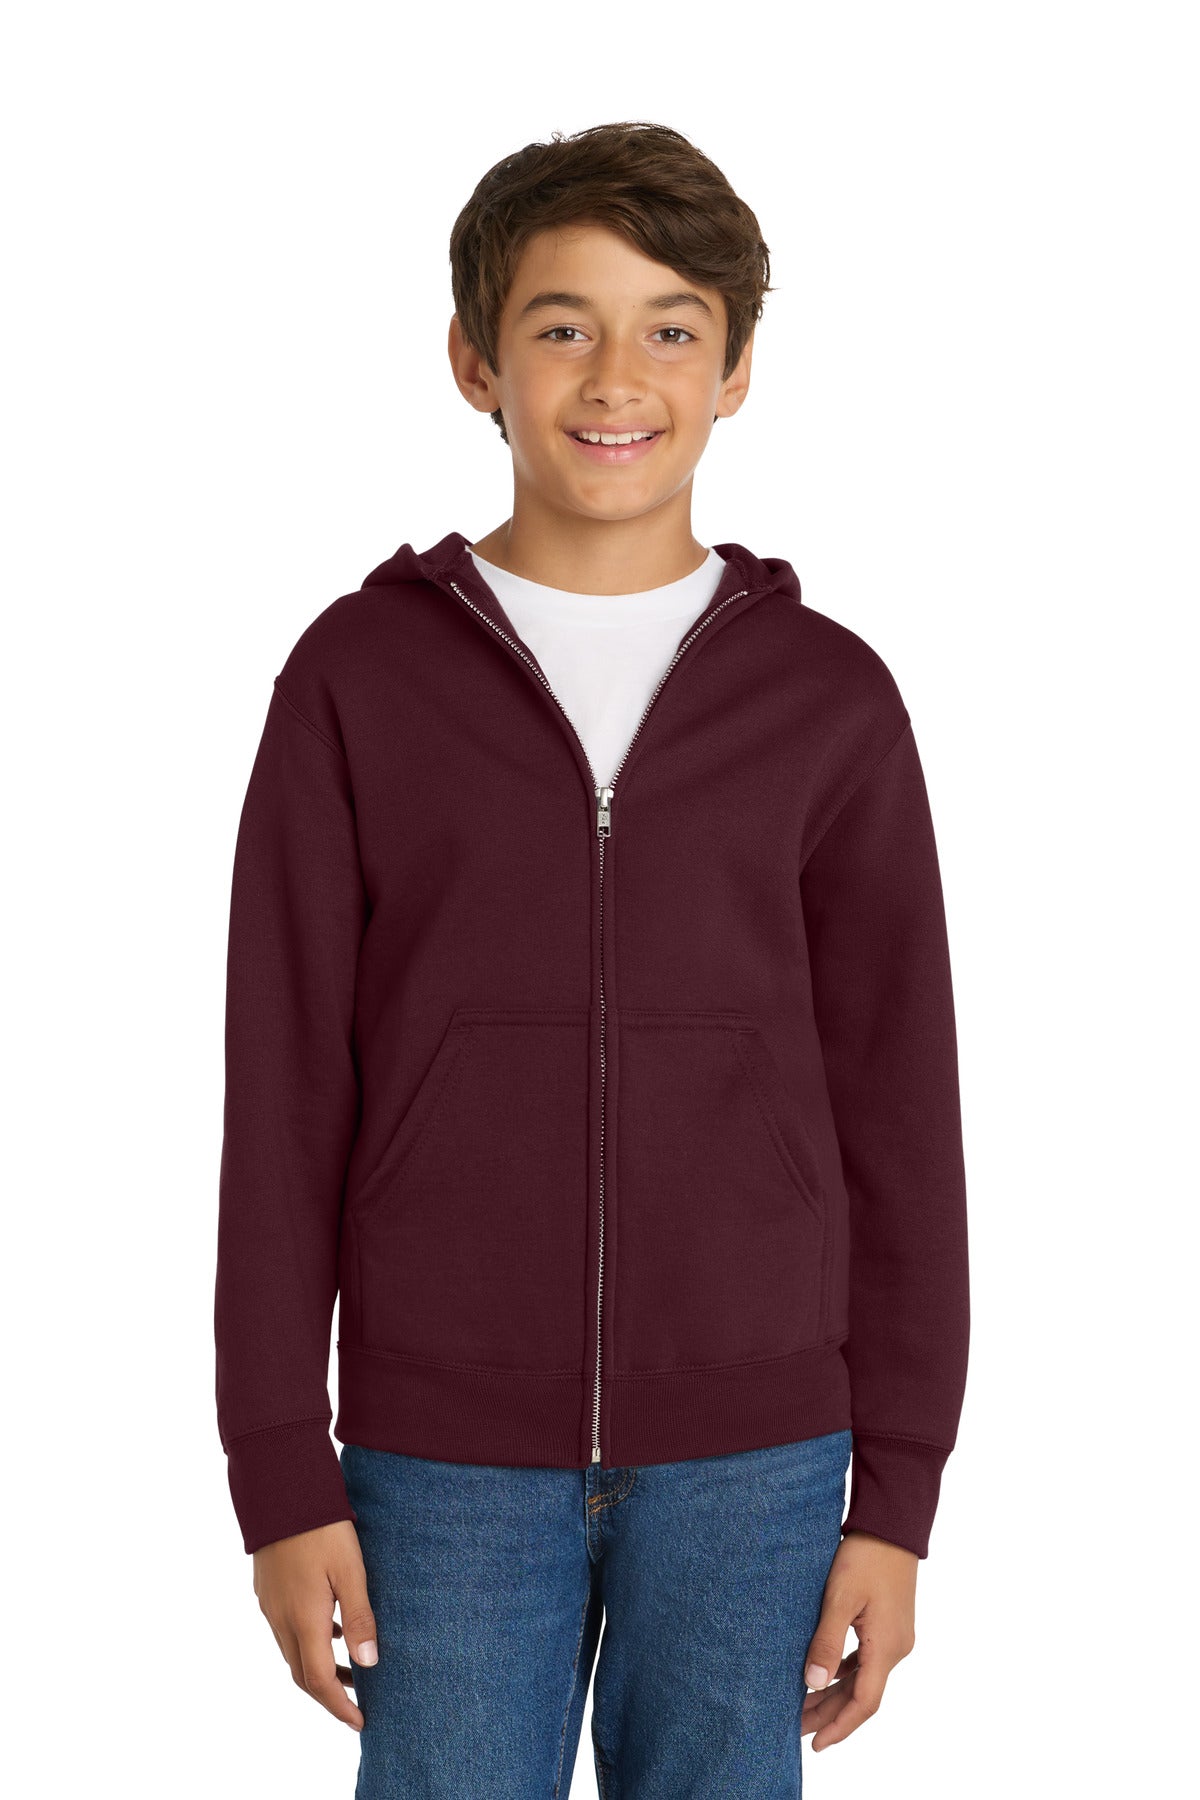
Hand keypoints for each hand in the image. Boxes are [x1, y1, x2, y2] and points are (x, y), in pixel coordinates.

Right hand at [253, 1519, 378, 1730]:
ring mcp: (270, 1604)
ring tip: (351, 1669)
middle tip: (357, 1704)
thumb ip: (360, 1617)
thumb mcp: (350, 1569)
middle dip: (328, 1694)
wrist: (280, 1490)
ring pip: (291, 1652)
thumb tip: (368, 1665)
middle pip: (301, 1673)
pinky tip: (330, 1627)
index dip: (339, 1706)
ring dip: (318, 1668)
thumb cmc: (321, 1526)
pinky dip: (308, 1641)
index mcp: (303, 1619)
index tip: (360, 1722)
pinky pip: (286, 1629)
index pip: (318, 1680)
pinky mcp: (267, 1589)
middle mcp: (281, 1619)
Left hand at [801, 1528, 917, 1750]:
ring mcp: (894, 1636)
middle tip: (795, 1726)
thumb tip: (813, 1684)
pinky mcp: (888, 1623)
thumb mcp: (840, 1598)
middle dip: (830, 1714)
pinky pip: (866, 1659)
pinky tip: (824, 1672)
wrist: (892, 1524)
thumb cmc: (866, 1556)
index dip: (840, 1727)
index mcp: (886, 1648)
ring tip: (802, 1703)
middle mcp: (895, 1648)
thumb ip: (826, 1642)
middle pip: (862, 1694)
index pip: (865, 1703)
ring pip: (863, 1677)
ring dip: (835, 1692)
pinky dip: (844, 1671)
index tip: (816, 1744)